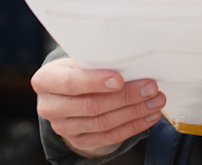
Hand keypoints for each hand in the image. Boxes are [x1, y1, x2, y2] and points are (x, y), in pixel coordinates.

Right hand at [32, 58, 166, 157]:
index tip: (119, 79)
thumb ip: (96, 62)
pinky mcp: (79, 141)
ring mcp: (64, 127)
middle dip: (125, 96)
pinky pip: (109, 137)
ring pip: (103, 123)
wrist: (65, 93)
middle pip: (91, 105)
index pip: (70, 83)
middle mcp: (50, 107)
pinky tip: (148, 116)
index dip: (95, 82)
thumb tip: (129, 63)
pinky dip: (132, 126)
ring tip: (154, 100)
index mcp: (46, 80)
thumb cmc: (76, 71)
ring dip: (134, 112)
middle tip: (149, 88)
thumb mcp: (78, 60)